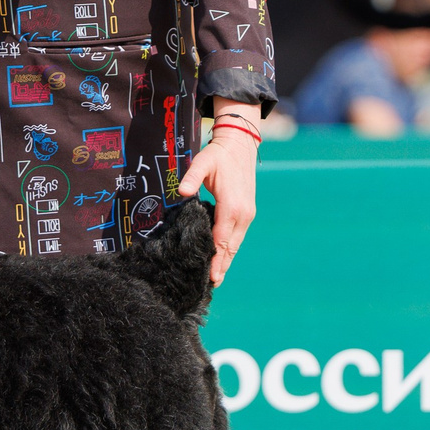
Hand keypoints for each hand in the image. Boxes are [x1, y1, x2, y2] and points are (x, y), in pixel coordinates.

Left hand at [177, 128, 257, 287]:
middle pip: (231, 247)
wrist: (239, 145)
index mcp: (232, 207)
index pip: (222, 240)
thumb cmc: (218, 155)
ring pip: (236, 243)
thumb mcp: (202, 162)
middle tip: (212, 284)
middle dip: (222, 266)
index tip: (211, 277)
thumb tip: (182, 192)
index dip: (215, 259)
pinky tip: (222, 257)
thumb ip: (192, 177)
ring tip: (217, 277)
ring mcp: (247, 214)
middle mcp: (243, 214)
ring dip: (227, 259)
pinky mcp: (246, 212)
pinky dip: (230, 248)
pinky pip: (237, 235)